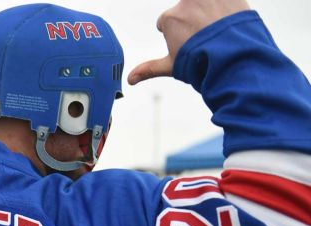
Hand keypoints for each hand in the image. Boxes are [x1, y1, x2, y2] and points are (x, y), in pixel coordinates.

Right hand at [128, 0, 249, 84]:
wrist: (234, 57)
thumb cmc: (199, 63)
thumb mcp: (172, 66)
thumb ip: (149, 69)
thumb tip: (129, 80)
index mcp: (170, 18)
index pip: (167, 23)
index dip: (176, 36)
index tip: (188, 47)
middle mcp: (186, 2)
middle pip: (186, 10)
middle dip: (193, 22)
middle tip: (206, 40)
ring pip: (204, 3)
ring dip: (208, 11)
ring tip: (218, 30)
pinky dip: (227, 6)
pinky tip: (229, 20)